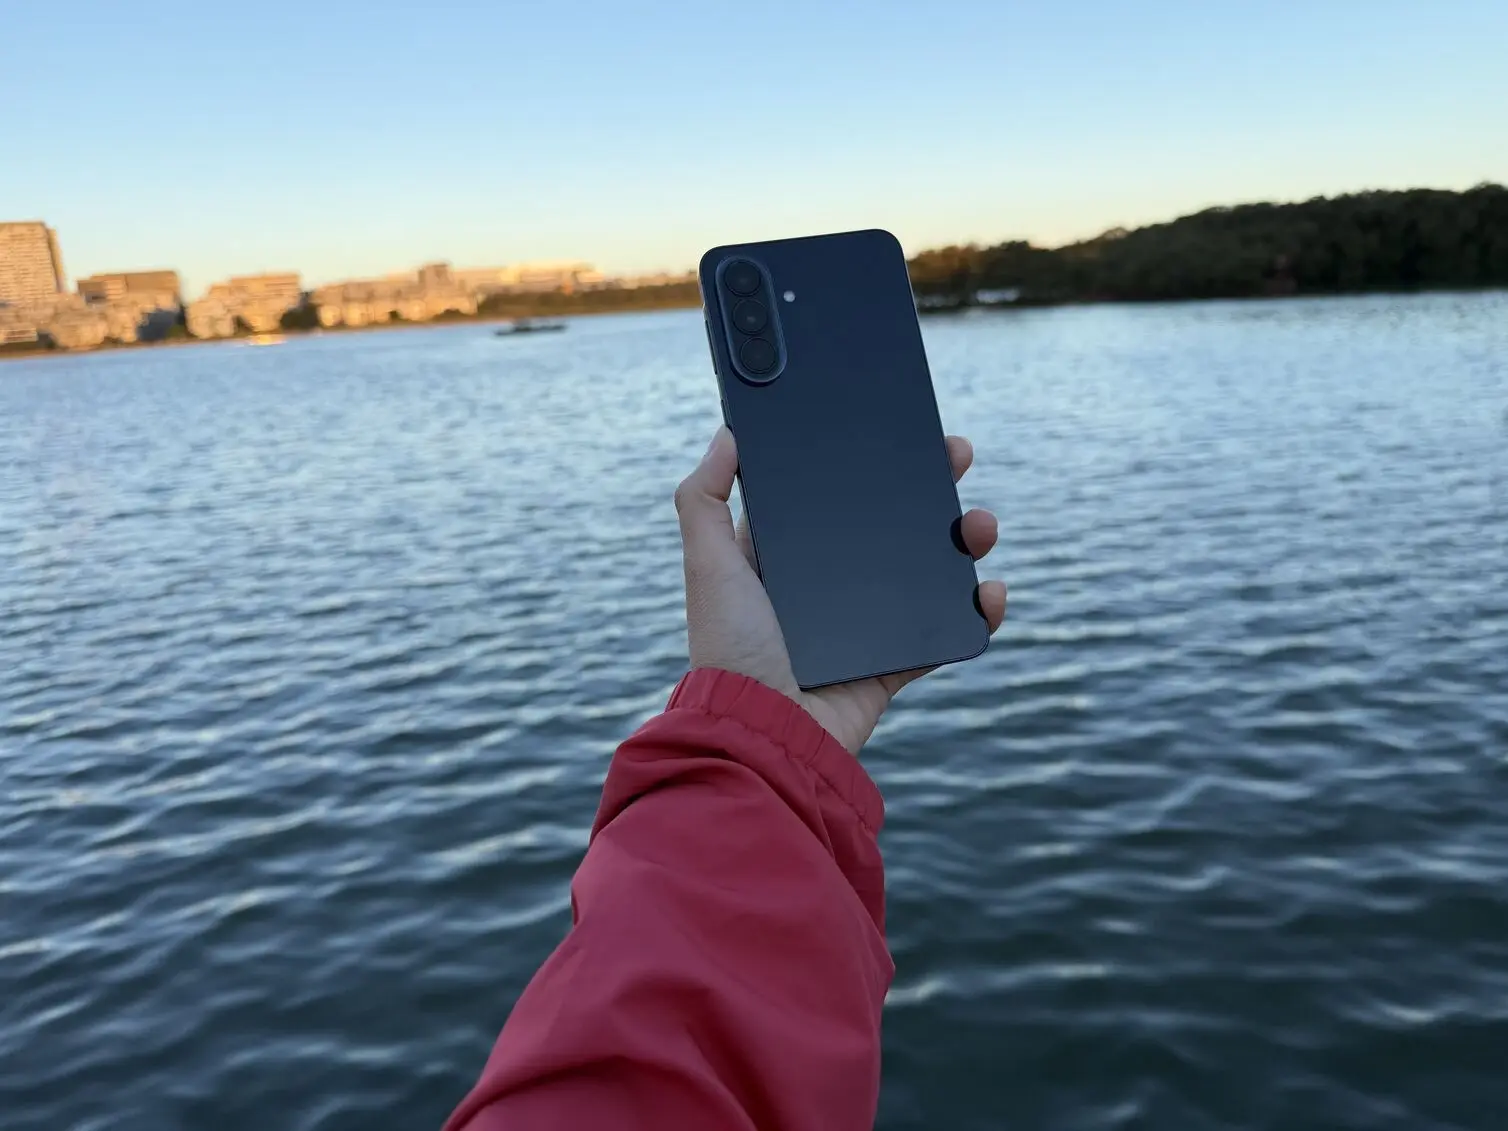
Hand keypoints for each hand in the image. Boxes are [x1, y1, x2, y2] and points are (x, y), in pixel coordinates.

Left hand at [674, 427, 1006, 753]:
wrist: (767, 734)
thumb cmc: (729, 650)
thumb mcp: (706, 566)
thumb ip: (704, 499)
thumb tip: (727, 432)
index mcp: (783, 559)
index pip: (831, 497)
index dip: (865, 462)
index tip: (898, 428)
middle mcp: (826, 588)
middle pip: (890, 525)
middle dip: (929, 487)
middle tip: (958, 456)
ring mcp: (865, 626)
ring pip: (928, 571)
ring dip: (964, 542)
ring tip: (981, 525)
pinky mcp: (893, 664)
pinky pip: (947, 632)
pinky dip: (977, 610)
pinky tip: (991, 590)